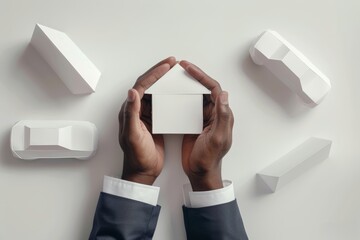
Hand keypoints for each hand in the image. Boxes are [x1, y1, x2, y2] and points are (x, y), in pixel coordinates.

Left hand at [119, 57, 176, 184]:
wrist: (142, 172)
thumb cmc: (136, 156)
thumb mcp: (133, 135)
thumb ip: (131, 114)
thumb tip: (131, 92)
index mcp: (129, 110)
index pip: (141, 85)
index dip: (154, 74)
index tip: (166, 66)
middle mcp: (136, 110)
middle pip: (148, 84)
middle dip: (159, 72)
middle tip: (172, 63)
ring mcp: (145, 115)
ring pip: (155, 92)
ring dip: (164, 81)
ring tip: (175, 73)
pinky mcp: (153, 121)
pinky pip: (160, 102)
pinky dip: (168, 94)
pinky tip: (176, 92)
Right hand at [180, 60, 233, 190]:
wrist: (200, 173)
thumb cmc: (209, 159)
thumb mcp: (217, 138)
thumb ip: (222, 117)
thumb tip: (224, 95)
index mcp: (222, 115)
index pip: (214, 89)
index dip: (201, 76)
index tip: (188, 68)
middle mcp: (213, 114)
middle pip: (204, 89)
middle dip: (193, 77)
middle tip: (179, 68)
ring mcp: (203, 118)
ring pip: (196, 96)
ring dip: (187, 86)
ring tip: (174, 78)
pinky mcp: (193, 123)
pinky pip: (188, 106)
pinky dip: (181, 98)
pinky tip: (172, 95)